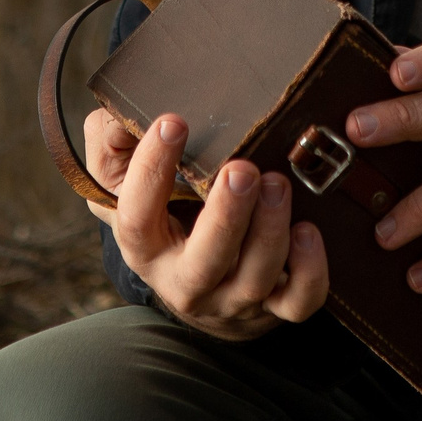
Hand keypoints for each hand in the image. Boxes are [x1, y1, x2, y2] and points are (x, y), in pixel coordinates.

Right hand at [83, 107, 329, 339]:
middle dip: (226, 217)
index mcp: (143, 246)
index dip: (151, 172)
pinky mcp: (273, 305)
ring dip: (269, 231)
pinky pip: (298, 302)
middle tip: (241, 169)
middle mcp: (184, 281)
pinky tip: (308, 229)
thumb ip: (111, 139)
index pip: (137, 217)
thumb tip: (124, 115)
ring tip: (278, 183)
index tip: (173, 123)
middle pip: (204, 263)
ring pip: (253, 280)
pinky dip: (310, 271)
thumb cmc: (158, 208)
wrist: (190, 274)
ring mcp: (231, 298)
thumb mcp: (119, 175)